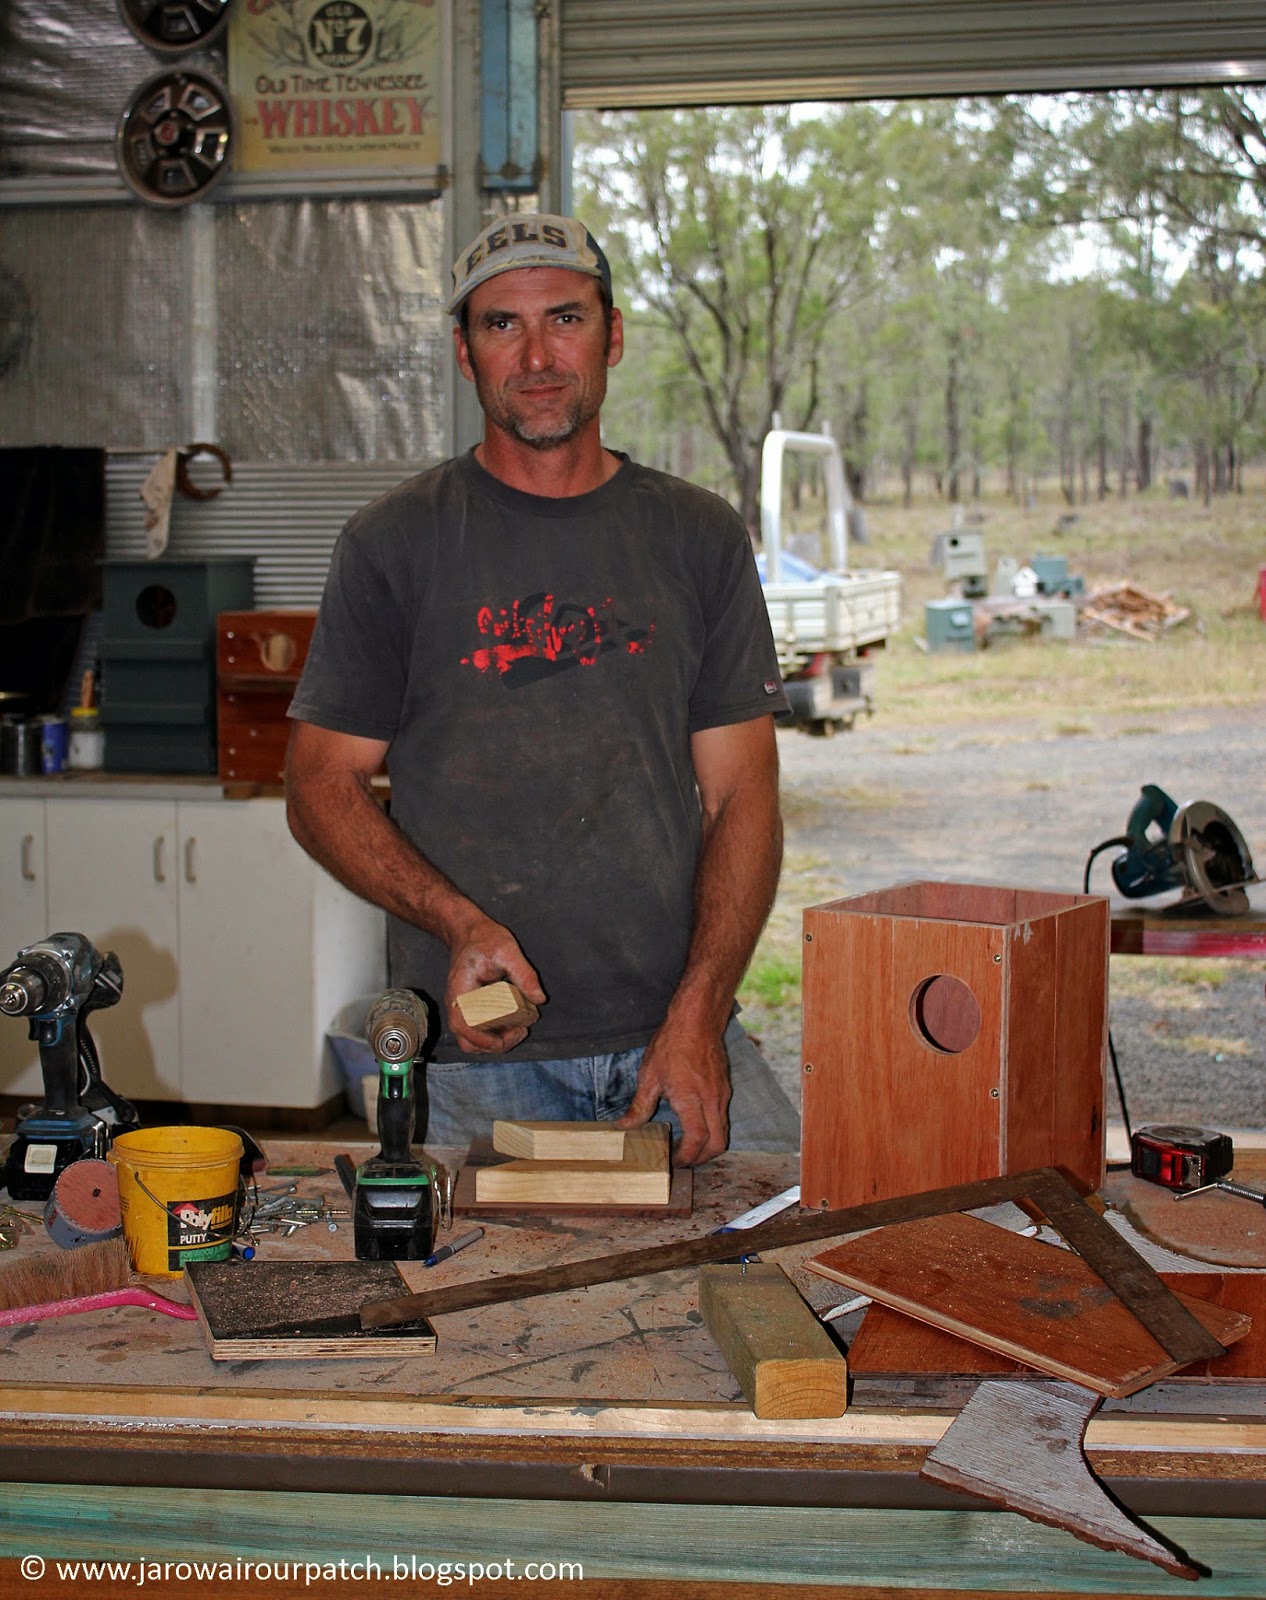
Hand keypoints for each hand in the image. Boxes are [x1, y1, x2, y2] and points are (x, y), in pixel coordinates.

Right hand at [444, 915, 545, 1053]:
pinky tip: (511, 1022)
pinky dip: (493, 1033)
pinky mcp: (467, 1007)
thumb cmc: (484, 938)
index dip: (488, 1040)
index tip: (513, 1034)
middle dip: (494, 1045)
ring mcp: (460, 1007)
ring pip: (471, 1039)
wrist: (467, 930)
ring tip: (517, 1029)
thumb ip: (524, 974)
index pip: (466, 1028)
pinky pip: (476, 1029)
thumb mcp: (508, 950)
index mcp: (461, 992)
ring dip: (494, 1041)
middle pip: (468, 1042)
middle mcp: (457, 1004)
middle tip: (519, 1032)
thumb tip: (539, 999)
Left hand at [615, 1016, 731, 1165]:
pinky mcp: (724, 1088)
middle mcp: (712, 1101)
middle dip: (703, 1159)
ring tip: (688, 1146)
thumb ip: (639, 1106)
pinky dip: (712, 1128)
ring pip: (723, 1131)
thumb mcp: (649, 1076)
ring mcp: (722, 1094)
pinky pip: (723, 1117)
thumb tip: (624, 1126)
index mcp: (693, 1100)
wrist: (697, 1019)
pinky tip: (694, 1122)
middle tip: (684, 1161)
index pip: (697, 1141)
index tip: (673, 1161)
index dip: (686, 1157)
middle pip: (718, 1144)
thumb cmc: (673, 1044)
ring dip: (708, 1144)